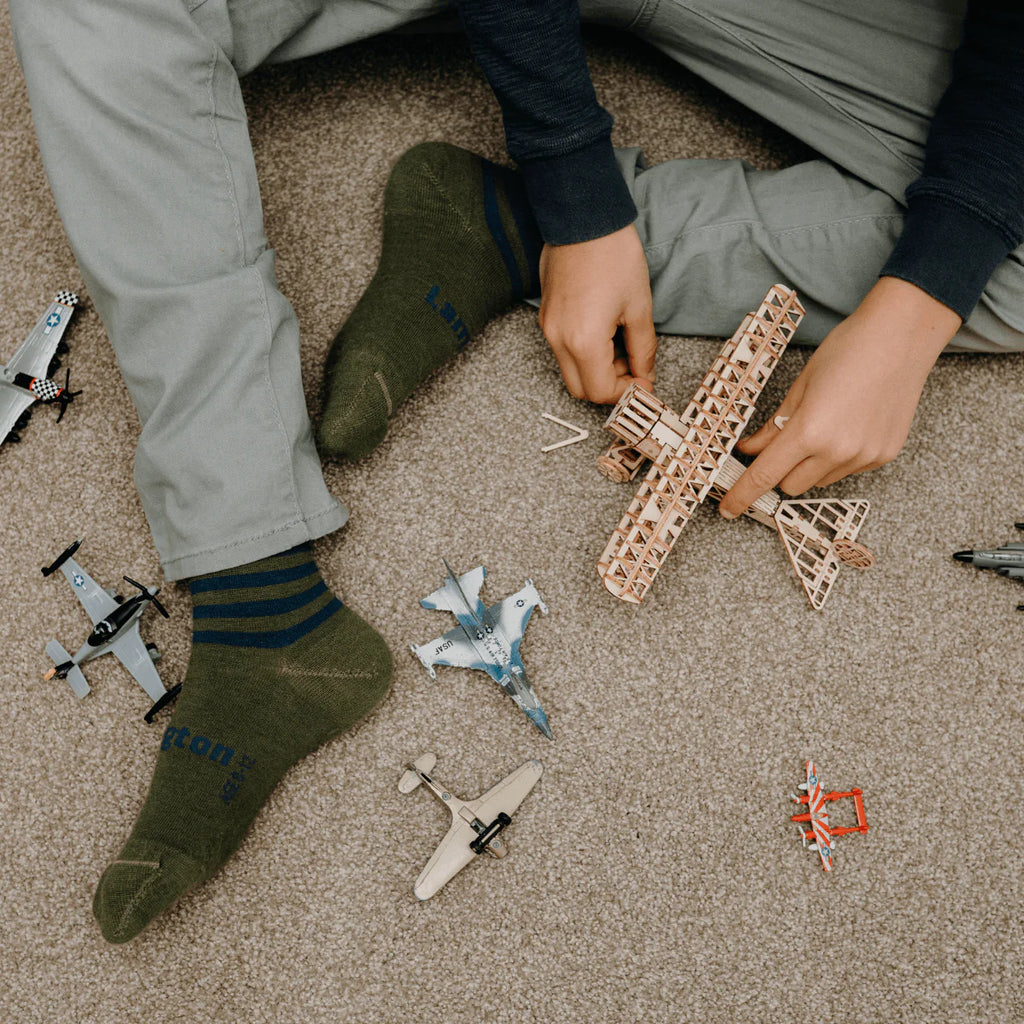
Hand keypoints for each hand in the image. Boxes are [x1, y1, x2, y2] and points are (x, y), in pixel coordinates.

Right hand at [538, 224, 656, 403]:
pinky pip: (564, 351)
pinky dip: (585, 354)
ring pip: (572, 371)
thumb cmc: (614, 255)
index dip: (628, 392)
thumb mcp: (639, 306)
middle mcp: (559, 340)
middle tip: (635, 369)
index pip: (602, 391)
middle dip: (610, 387)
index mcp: (584, 341)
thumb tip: (646, 374)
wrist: (583, 218)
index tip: (646, 382)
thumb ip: (643, 349)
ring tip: (622, 345)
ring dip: (598, 370)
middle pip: (581, 390)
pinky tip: (605, 332)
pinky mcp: (546, 317)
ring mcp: (549, 329)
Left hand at [718, 277, 960, 518]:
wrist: (902, 336)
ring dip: (812, 464)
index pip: (764, 476)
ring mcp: (864, 456)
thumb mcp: (799, 387)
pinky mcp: (884, 455)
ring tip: (828, 424)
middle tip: (788, 441)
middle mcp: (838, 451)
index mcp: (809, 431)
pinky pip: (848, 470)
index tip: (728, 508)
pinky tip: (851, 424)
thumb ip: (773, 426)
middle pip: (791, 485)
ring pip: (820, 480)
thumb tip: (750, 450)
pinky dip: (840, 457)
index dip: (742, 495)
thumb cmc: (848, 351)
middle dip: (781, 470)